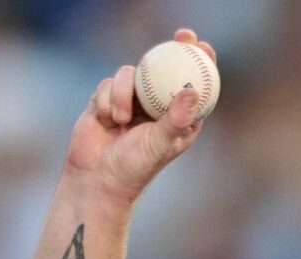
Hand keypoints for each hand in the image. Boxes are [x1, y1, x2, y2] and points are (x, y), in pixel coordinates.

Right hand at [62, 28, 217, 204]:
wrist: (96, 179)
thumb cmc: (134, 168)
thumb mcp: (160, 144)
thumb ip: (176, 118)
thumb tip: (192, 90)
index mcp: (177, 119)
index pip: (194, 87)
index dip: (201, 64)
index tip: (203, 47)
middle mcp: (156, 108)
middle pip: (166, 69)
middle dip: (173, 50)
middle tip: (181, 36)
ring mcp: (131, 103)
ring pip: (130, 74)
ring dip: (123, 93)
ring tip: (120, 120)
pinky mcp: (106, 101)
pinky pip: (107, 84)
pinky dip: (106, 100)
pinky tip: (105, 121)